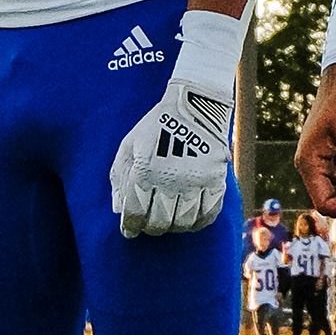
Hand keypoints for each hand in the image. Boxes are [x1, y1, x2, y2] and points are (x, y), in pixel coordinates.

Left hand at [110, 77, 231, 240]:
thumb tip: (118, 210)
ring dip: (172, 226)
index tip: (130, 230)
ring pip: (183, 222)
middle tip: (149, 224)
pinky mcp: (216, 179)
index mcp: (144, 169)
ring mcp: (196, 180)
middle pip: (158, 222)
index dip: (130, 227)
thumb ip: (119, 178)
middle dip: (150, 227)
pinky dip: (197, 222)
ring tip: (168, 220)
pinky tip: (189, 219)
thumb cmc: (156, 126)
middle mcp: (170, 178)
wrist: (195, 104)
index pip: (134, 213)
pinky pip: (208, 214)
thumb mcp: (129, 145)